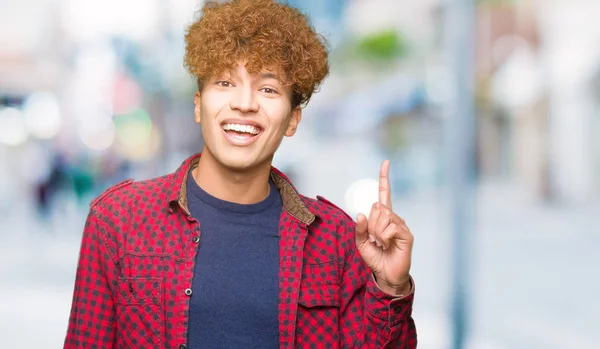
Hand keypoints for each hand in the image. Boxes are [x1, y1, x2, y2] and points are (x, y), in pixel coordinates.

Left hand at [355, 160, 413, 294]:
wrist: (386, 275)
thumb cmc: (375, 258)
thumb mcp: (360, 243)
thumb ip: (359, 228)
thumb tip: (361, 213)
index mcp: (383, 217)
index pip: (383, 194)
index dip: (384, 178)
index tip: (385, 162)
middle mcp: (393, 218)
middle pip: (377, 207)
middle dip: (370, 224)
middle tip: (374, 239)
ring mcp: (401, 225)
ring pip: (383, 216)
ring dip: (376, 232)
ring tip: (381, 243)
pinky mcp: (406, 234)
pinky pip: (390, 227)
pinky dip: (383, 237)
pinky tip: (387, 245)